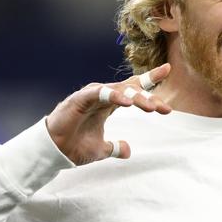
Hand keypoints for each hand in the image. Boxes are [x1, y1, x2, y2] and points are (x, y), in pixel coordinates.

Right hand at [46, 63, 171, 165]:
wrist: (53, 152)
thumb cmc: (74, 145)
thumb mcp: (100, 149)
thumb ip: (114, 147)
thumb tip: (128, 150)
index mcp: (109, 103)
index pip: (133, 87)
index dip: (149, 78)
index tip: (168, 69)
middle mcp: (102, 95)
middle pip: (130, 89)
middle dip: (149, 97)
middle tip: (164, 108)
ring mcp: (92, 95)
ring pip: (118, 90)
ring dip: (136, 97)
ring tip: (151, 107)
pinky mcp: (80, 99)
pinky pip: (100, 93)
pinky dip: (113, 95)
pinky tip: (126, 102)